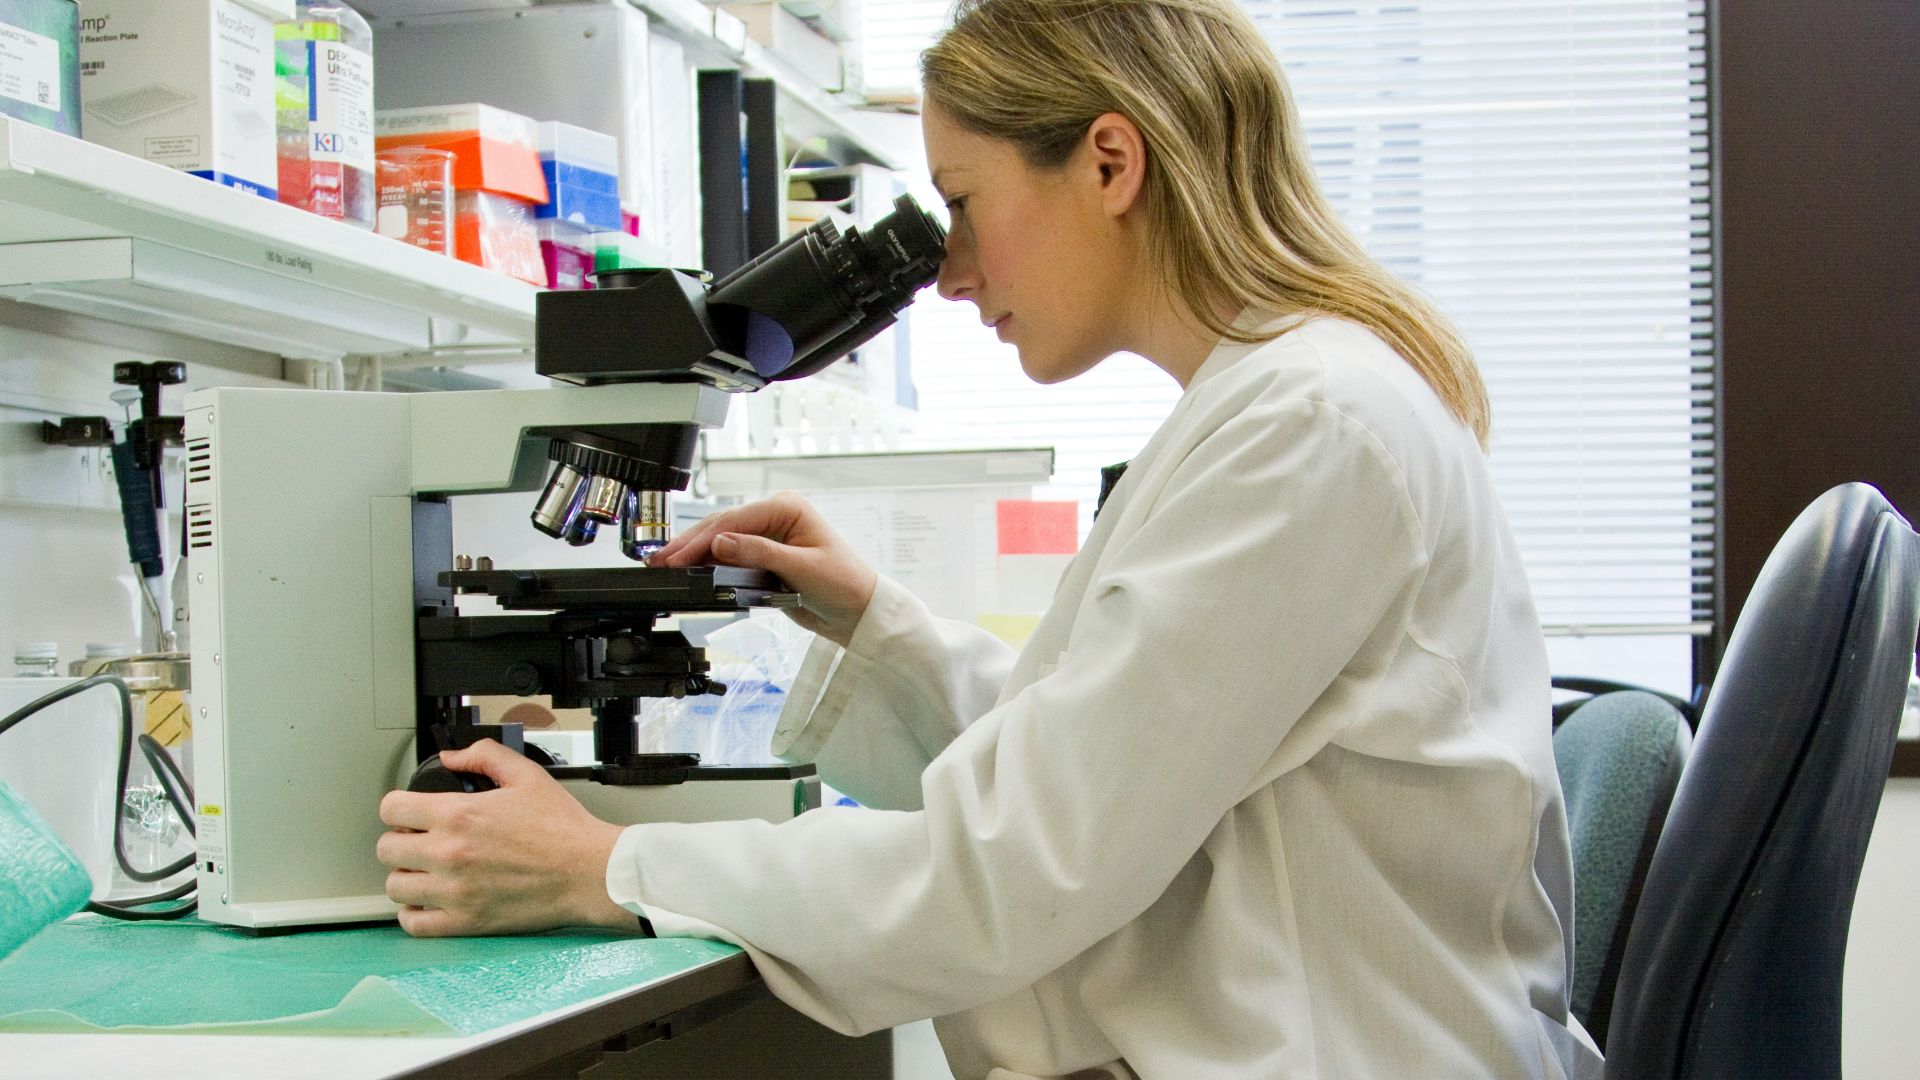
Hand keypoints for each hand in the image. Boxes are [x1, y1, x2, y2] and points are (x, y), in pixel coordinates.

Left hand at [376, 740, 634, 936]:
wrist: (589, 871)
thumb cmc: (563, 828)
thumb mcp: (526, 775)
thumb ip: (484, 756)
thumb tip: (451, 757)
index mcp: (458, 814)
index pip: (391, 809)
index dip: (399, 807)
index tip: (409, 813)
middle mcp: (448, 853)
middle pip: (387, 849)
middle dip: (400, 840)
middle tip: (420, 842)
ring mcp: (454, 891)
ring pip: (396, 887)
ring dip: (406, 876)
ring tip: (425, 872)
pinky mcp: (465, 921)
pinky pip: (414, 924)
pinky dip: (414, 914)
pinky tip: (429, 902)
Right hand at [648, 491, 876, 646]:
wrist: (859, 612)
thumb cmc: (844, 584)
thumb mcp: (801, 568)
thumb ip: (759, 554)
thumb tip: (720, 543)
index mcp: (787, 508)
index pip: (735, 520)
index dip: (704, 540)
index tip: (680, 556)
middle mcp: (775, 517)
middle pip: (723, 526)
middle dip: (691, 545)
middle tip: (661, 560)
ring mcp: (768, 537)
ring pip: (722, 541)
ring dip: (695, 553)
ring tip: (665, 564)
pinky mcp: (764, 558)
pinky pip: (730, 557)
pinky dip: (709, 564)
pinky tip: (690, 570)